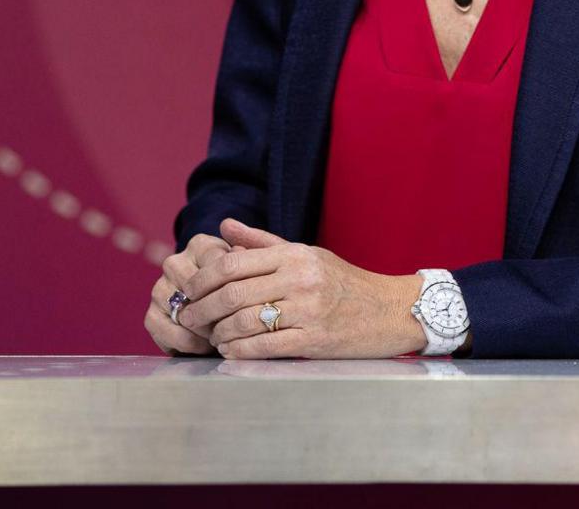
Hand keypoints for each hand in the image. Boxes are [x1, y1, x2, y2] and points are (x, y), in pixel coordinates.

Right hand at [144, 233, 235, 355]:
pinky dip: (190, 343)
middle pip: (198, 288)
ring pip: (184, 311)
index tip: (249, 304)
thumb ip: (247, 261)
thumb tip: (240, 252)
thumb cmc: (236, 289)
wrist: (212, 314)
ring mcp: (159, 289)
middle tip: (236, 325)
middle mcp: (175, 263)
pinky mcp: (151, 315)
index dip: (236, 288)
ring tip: (223, 336)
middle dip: (219, 311)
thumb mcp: (247, 271)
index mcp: (200, 245)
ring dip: (205, 329)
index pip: (219, 263)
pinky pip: (170, 332)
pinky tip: (206, 346)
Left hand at [176, 218, 427, 358]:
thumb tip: (224, 227)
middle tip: (187, 318)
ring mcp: (308, 310)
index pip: (233, 263)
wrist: (391, 311)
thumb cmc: (345, 282)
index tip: (188, 291)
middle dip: (201, 309)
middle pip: (232, 293)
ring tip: (210, 336)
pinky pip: (264, 347)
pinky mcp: (315, 340)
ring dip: (218, 333)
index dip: (202, 279)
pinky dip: (239, 351)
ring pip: (244, 322)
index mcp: (295, 255)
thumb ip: (263, 243)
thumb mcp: (307, 254)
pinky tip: (230, 351)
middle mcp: (300, 279)